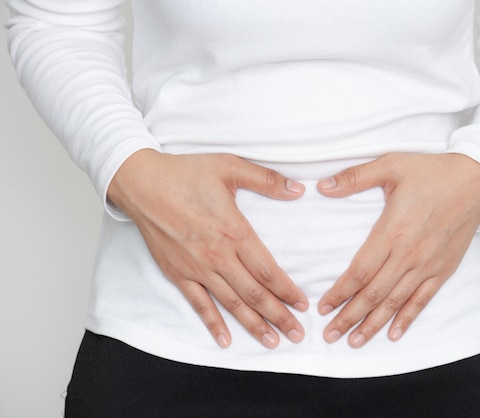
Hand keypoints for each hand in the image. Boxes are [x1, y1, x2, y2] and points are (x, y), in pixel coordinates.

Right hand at [107, 150, 308, 348]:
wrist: (141, 183)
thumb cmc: (184, 173)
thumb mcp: (230, 166)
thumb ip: (266, 180)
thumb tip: (298, 190)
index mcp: (234, 231)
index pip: (268, 270)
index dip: (288, 290)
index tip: (303, 305)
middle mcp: (218, 255)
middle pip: (255, 294)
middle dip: (279, 316)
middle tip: (298, 334)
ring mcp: (196, 267)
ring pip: (231, 303)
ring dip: (253, 325)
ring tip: (272, 342)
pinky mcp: (177, 273)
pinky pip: (199, 304)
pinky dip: (213, 324)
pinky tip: (225, 340)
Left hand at [316, 153, 479, 347]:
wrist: (476, 180)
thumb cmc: (433, 172)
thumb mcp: (390, 165)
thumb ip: (354, 177)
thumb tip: (322, 186)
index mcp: (391, 231)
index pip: (358, 271)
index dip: (339, 293)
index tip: (323, 307)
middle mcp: (408, 254)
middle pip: (373, 294)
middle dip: (349, 317)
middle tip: (330, 335)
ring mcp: (427, 265)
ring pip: (395, 302)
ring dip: (373, 324)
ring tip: (354, 342)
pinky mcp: (443, 269)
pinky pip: (422, 300)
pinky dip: (407, 319)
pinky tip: (393, 334)